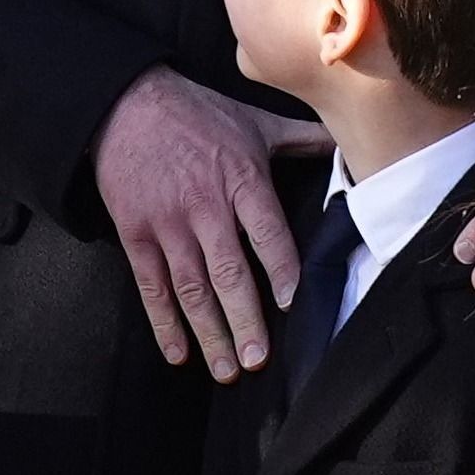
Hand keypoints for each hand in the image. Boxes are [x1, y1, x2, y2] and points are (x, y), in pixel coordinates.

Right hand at [91, 70, 329, 382]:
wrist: (123, 104)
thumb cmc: (197, 114)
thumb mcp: (254, 122)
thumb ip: (303, 141)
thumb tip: (351, 144)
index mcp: (242, 180)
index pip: (268, 234)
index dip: (281, 271)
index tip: (294, 305)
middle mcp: (205, 208)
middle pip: (228, 272)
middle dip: (245, 321)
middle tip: (259, 361)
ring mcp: (167, 224)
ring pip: (191, 288)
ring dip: (209, 333)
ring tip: (227, 370)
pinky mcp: (135, 234)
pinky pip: (150, 286)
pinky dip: (163, 323)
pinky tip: (178, 353)